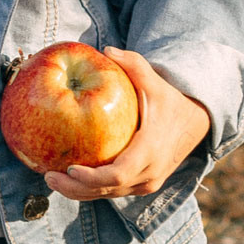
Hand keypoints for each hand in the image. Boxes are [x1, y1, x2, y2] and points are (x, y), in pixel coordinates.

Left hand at [27, 48, 209, 202]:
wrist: (195, 123)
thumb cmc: (169, 100)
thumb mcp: (154, 81)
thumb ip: (133, 64)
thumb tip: (106, 49)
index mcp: (151, 149)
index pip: (120, 172)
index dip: (94, 177)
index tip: (70, 169)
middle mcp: (150, 172)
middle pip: (109, 189)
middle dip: (77, 189)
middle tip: (48, 177)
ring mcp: (147, 182)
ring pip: (109, 194)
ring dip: (80, 192)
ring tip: (51, 179)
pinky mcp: (142, 185)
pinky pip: (113, 191)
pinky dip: (90, 189)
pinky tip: (67, 179)